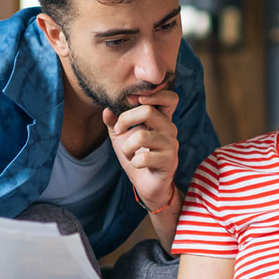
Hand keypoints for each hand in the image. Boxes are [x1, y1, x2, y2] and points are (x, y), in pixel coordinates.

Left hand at [102, 90, 180, 209]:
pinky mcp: (169, 161)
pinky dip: (133, 162)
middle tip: (118, 129)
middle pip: (148, 111)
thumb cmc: (136, 156)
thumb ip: (114, 122)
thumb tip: (107, 110)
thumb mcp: (121, 136)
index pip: (169, 97)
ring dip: (126, 147)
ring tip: (128, 153)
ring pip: (141, 136)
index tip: (133, 101)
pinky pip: (143, 158)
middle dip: (126, 119)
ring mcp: (171, 145)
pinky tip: (136, 164)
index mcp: (161, 118)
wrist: (147, 184)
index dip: (154, 94)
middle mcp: (169, 128)